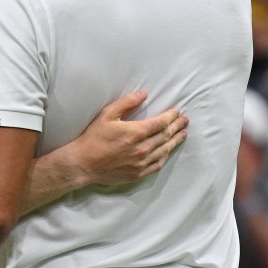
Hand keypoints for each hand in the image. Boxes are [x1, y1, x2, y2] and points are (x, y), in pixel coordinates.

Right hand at [70, 90, 187, 186]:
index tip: (177, 112)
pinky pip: (157, 165)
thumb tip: (144, 93)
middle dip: (177, 126)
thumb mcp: (107, 115)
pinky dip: (165, 157)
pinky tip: (168, 152)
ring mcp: (141, 163)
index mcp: (136, 132)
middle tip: (185, 121)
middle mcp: (142, 148)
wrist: (83, 164)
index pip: (161, 123)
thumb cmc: (93, 138)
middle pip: (166, 136)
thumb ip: (127, 103)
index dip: (171, 116)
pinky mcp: (137, 174)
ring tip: (183, 134)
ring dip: (175, 141)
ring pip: (164, 151)